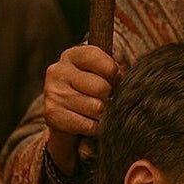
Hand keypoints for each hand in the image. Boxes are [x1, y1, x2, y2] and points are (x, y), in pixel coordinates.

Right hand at [43, 45, 118, 173]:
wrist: (63, 115)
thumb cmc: (88, 90)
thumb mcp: (99, 73)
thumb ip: (113, 71)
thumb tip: (131, 81)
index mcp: (72, 55)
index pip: (103, 61)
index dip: (114, 74)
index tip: (114, 81)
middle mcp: (58, 71)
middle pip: (101, 87)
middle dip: (109, 97)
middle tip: (105, 100)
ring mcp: (53, 93)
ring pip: (96, 108)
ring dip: (102, 114)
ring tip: (96, 111)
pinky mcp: (53, 114)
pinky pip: (88, 125)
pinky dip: (95, 127)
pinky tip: (89, 121)